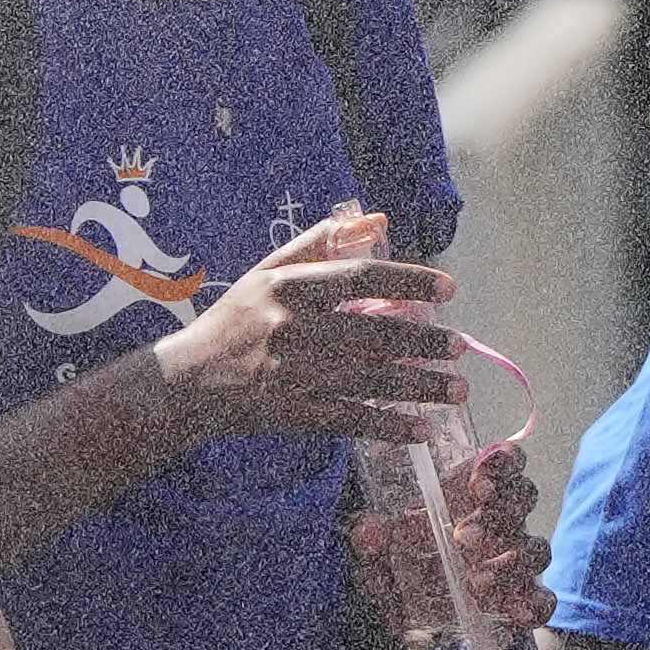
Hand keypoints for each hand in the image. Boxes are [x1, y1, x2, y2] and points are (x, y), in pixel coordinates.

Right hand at [149, 211, 461, 441]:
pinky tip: (421, 430)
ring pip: (370, 380)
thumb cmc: (235, 320)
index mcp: (289, 286)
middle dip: (424, 342)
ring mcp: (293, 373)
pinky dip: (388, 427)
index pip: (361, 277)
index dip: (409, 282)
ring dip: (419, 386)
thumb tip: (377, 218)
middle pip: (374, 333)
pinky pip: (351, 419)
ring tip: (458, 388)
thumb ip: (320, 243)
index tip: (449, 290)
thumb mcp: (268, 272)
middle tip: (461, 346)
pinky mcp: (293, 412)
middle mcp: (293, 327)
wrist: (188, 382)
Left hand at [345, 441, 551, 648]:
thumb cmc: (391, 559)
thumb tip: (371, 530)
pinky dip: (535, 605)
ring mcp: (512, 558)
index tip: (478, 483)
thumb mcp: (373, 546)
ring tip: (474, 582)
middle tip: (462, 538)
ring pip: (536, 549)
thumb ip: (370, 537)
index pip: (505, 461)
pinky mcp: (518, 598)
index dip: (503, 464)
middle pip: (524, 499)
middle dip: (499, 515)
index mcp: (470, 490)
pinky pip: (543, 599)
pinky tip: (514, 613)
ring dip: (510, 563)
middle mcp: (499, 518)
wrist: (393, 608)